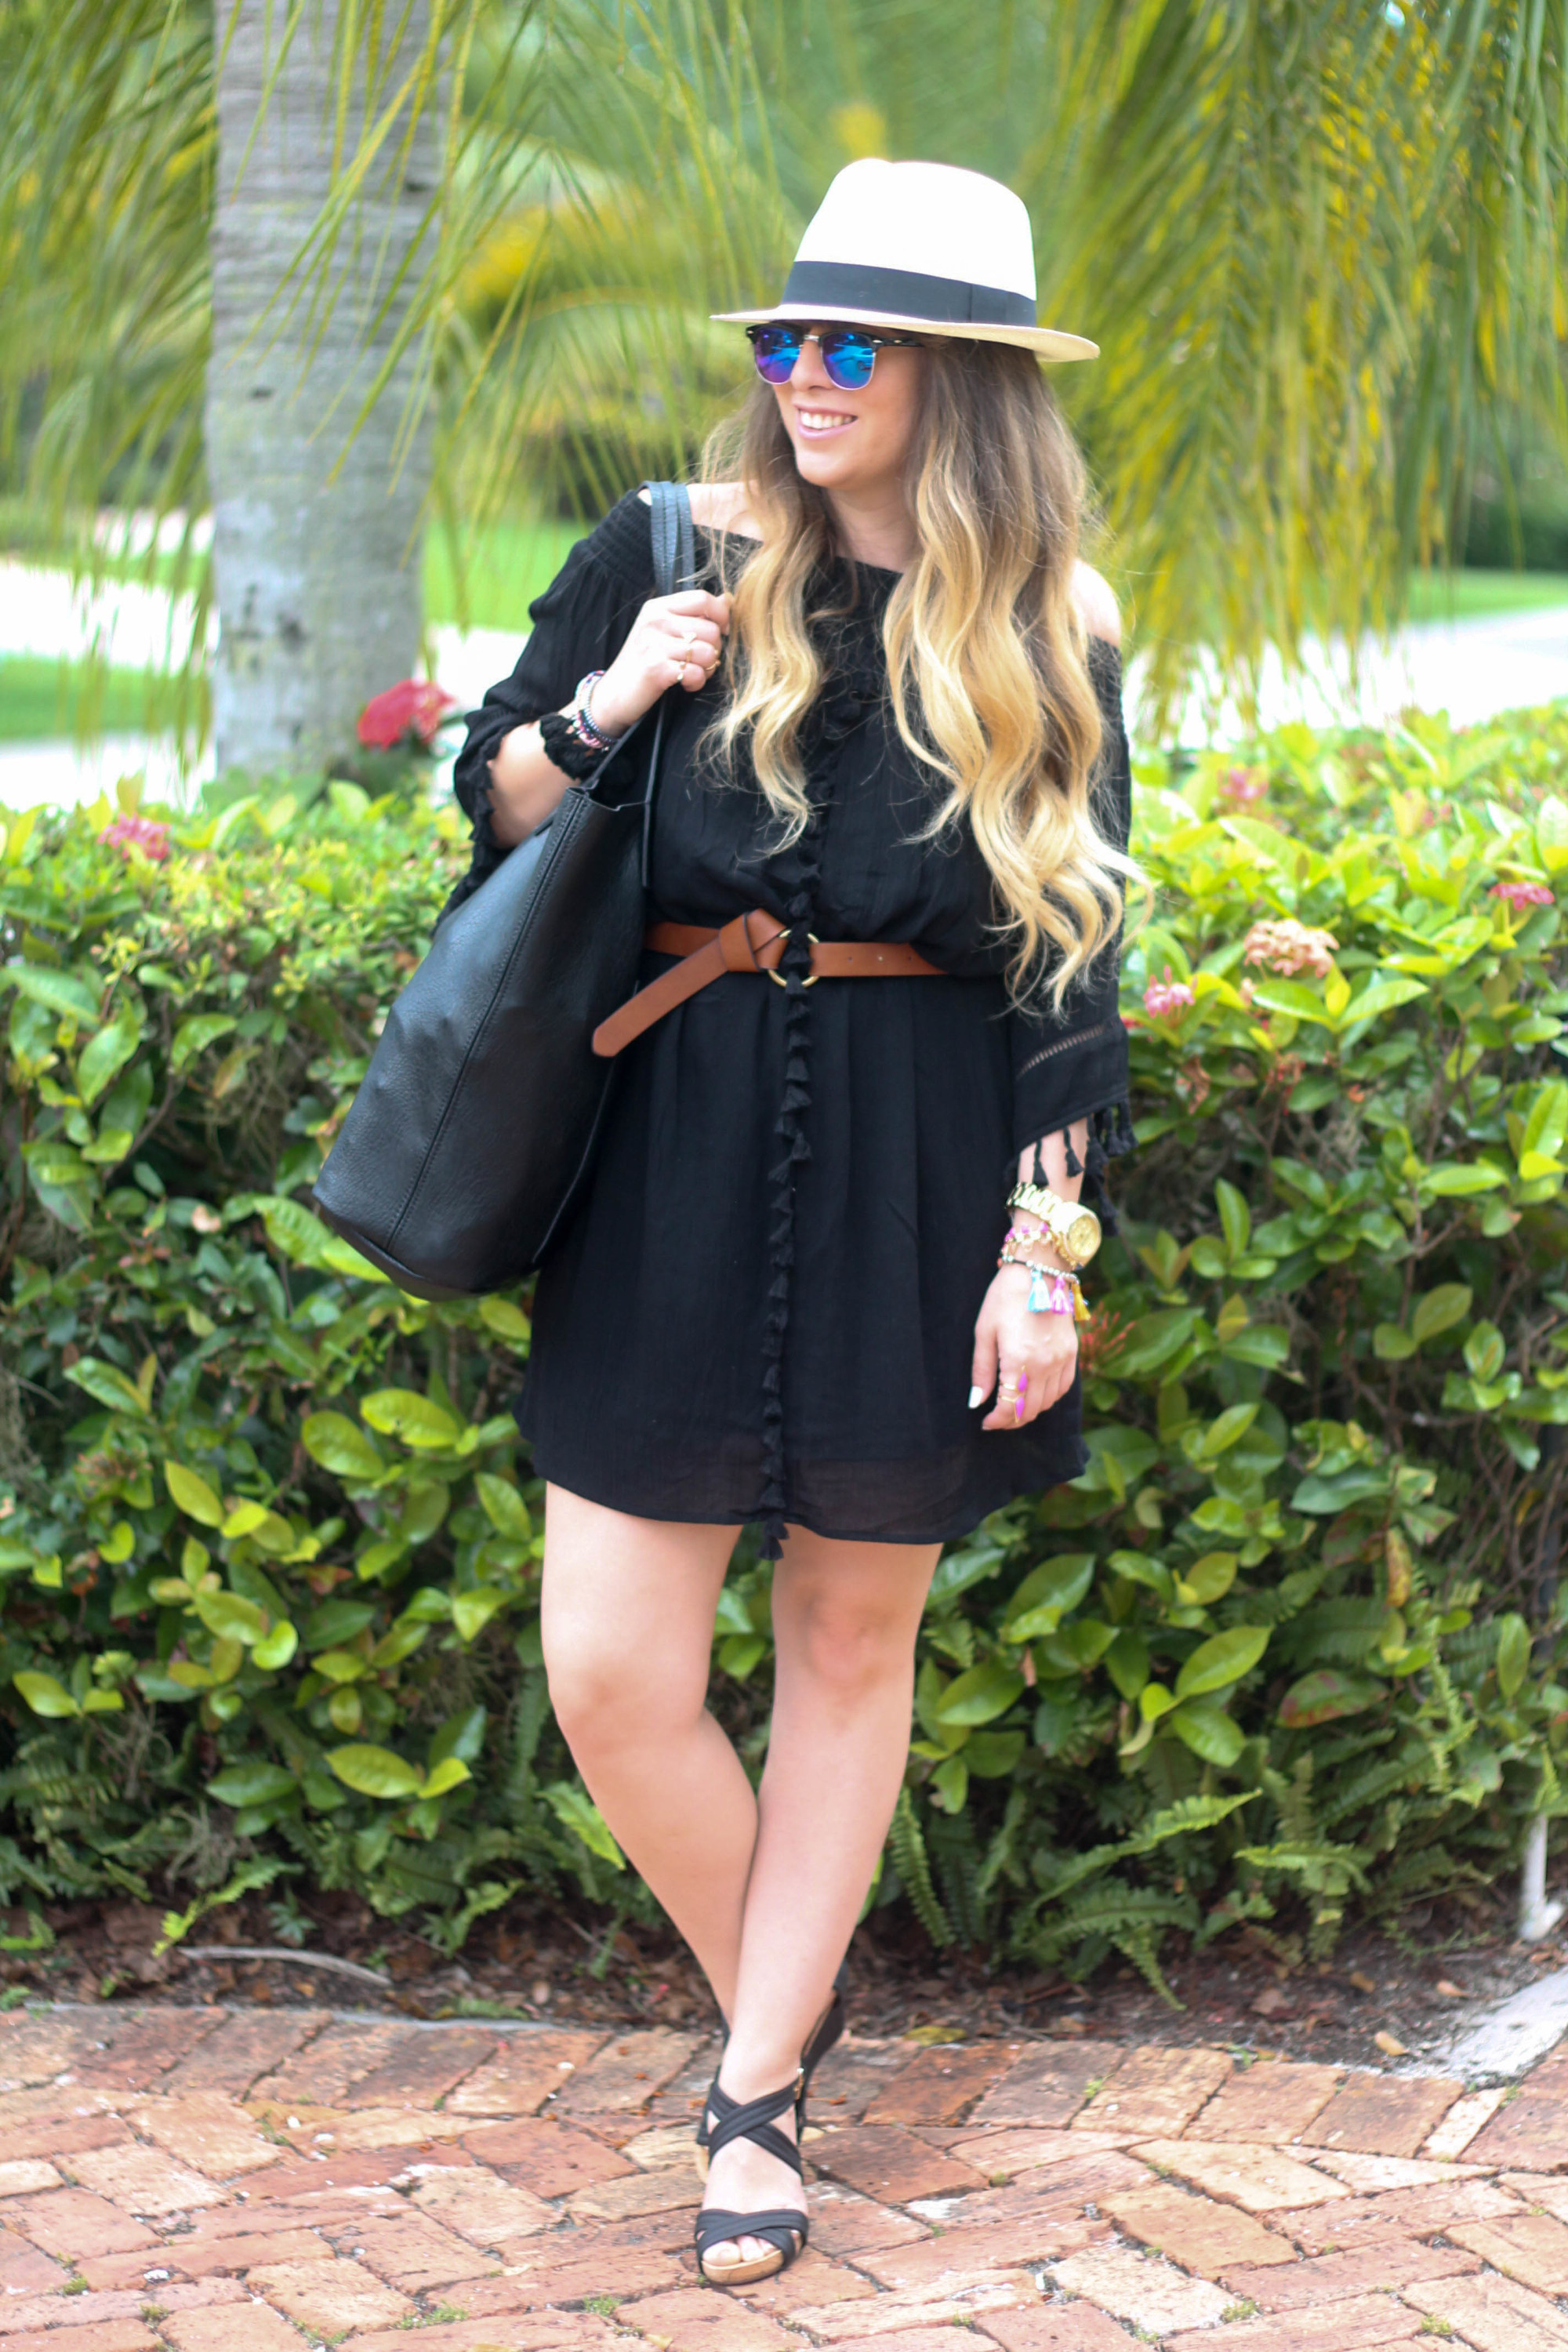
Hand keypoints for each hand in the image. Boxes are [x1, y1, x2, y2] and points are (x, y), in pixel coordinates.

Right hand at [589, 590, 730, 737]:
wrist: (615, 694)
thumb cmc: (644, 661)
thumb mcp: (664, 630)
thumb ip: (694, 614)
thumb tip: (727, 599)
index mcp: (658, 607)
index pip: (702, 598)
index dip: (721, 616)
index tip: (721, 632)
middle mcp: (655, 621)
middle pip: (711, 629)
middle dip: (716, 650)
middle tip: (701, 661)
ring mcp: (653, 644)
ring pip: (707, 652)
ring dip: (707, 668)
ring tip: (693, 672)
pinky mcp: (655, 669)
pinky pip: (696, 673)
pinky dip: (696, 683)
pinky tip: (685, 684)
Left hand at [970, 1263, 1078, 1430]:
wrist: (1039, 1271)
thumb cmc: (1005, 1298)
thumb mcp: (984, 1332)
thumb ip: (982, 1370)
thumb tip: (976, 1402)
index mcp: (1018, 1360)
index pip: (1010, 1407)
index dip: (997, 1421)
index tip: (986, 1422)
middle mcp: (1044, 1364)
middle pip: (1030, 1410)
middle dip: (1011, 1420)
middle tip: (997, 1418)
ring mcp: (1061, 1359)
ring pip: (1048, 1402)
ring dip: (1030, 1411)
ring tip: (1014, 1407)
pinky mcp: (1071, 1352)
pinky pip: (1064, 1387)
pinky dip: (1050, 1397)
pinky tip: (1036, 1393)